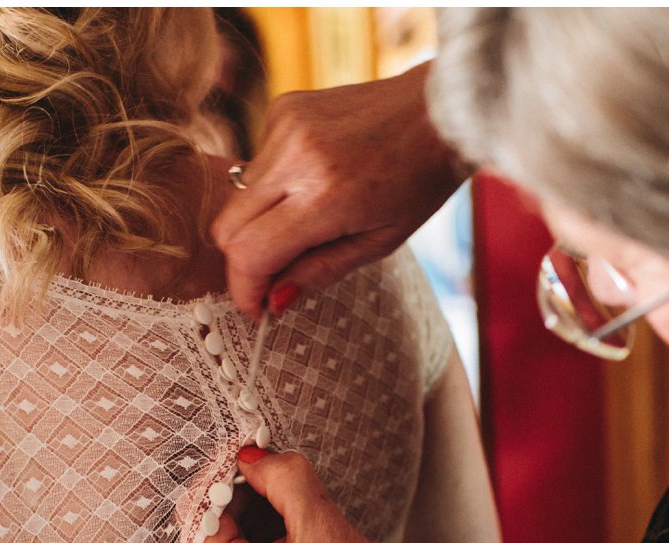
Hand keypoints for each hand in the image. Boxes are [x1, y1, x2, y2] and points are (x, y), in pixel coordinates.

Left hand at [199, 448, 445, 542]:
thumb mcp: (323, 524)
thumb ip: (284, 478)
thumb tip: (250, 456)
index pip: (203, 519)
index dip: (224, 483)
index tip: (254, 460)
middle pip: (211, 535)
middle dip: (242, 501)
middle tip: (280, 481)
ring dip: (254, 520)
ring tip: (295, 512)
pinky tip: (294, 536)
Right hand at [210, 62, 471, 319]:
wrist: (439, 109)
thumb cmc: (420, 180)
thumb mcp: (382, 242)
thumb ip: (321, 271)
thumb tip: (274, 299)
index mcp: (326, 196)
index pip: (250, 252)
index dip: (246, 289)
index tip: (258, 309)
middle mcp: (295, 157)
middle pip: (228, 227)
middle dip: (246, 261)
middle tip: (276, 275)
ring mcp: (284, 126)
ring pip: (238, 196)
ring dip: (262, 220)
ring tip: (311, 218)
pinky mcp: (282, 107)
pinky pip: (256, 163)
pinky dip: (276, 184)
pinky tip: (316, 177)